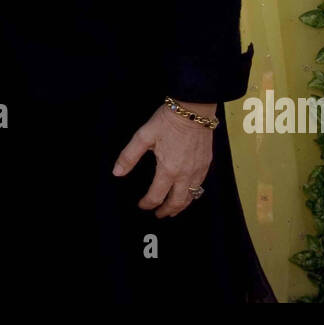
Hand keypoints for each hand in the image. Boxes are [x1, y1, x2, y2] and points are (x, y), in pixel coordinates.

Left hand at [112, 101, 214, 217]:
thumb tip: (117, 173)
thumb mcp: (144, 136)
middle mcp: (185, 174)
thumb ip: (129, 156)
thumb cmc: (167, 121)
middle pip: (176, 203)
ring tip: (172, 210)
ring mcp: (198, 170)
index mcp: (168, 169)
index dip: (147, 204)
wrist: (194, 109)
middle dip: (166, 211)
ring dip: (180, 206)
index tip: (141, 205)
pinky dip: (192, 195)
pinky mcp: (206, 164)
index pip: (156, 196)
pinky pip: (200, 186)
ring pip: (191, 197)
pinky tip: (187, 193)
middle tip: (159, 215)